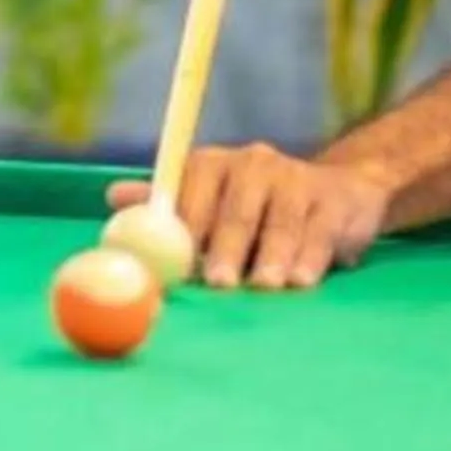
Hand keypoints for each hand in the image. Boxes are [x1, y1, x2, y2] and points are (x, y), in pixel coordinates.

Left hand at [107, 146, 389, 290]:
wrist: (337, 191)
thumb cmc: (256, 207)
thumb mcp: (208, 202)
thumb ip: (166, 206)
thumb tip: (112, 198)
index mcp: (211, 165)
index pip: (191, 191)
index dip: (183, 227)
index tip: (176, 263)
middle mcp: (252, 164)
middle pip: (235, 210)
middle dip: (224, 248)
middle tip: (217, 282)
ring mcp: (295, 179)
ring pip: (280, 223)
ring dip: (271, 257)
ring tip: (264, 287)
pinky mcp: (332, 200)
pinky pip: (318, 232)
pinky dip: (309, 259)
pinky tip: (301, 281)